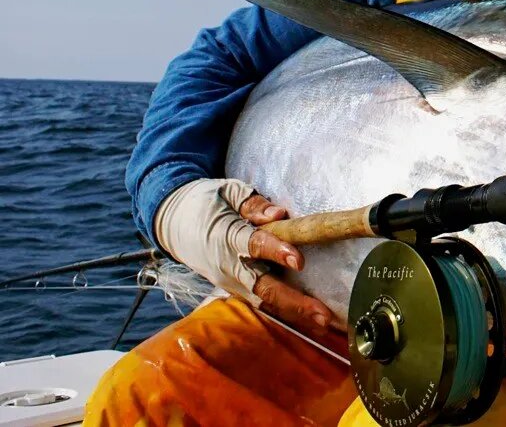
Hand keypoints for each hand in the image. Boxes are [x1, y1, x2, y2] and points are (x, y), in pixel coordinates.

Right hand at [153, 178, 335, 335]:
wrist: (173, 221)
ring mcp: (229, 281)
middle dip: (294, 301)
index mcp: (225, 235)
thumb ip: (253, 203)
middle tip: (323, 314)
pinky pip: (260, 302)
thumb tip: (280, 214)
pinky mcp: (234, 288)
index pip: (253, 245)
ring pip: (263, 300)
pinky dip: (284, 312)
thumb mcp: (228, 192)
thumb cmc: (206, 202)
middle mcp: (227, 265)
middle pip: (262, 286)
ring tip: (323, 322)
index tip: (299, 260)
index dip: (276, 252)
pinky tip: (309, 320)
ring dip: (294, 312)